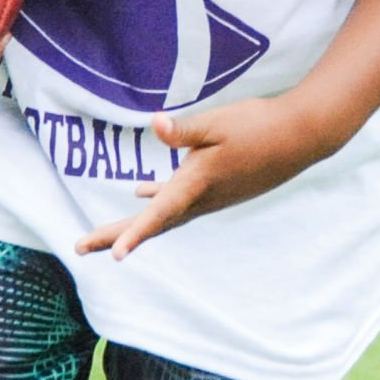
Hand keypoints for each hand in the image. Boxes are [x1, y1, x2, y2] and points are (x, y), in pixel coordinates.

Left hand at [76, 94, 327, 260]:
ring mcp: (209, 197)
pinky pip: (177, 202)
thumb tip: (154, 124)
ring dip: (131, 225)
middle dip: (114, 235)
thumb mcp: (217, 123)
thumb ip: (183, 130)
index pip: (159, 215)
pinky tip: (140, 192)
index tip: (114, 256)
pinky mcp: (215, 188)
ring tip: (102, 237)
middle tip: (79, 247)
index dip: (134, 234)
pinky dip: (155, 201)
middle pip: (151, 224)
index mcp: (197, 185)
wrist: (300, 135)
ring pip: (161, 216)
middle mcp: (200, 199)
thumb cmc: (258, 126)